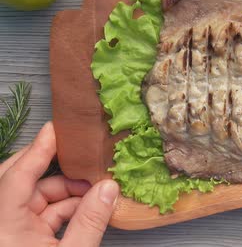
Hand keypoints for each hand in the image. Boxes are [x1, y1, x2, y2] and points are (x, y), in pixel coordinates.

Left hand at [0, 122, 118, 246]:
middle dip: (50, 165)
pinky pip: (40, 215)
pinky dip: (65, 208)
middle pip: (20, 180)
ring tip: (95, 190)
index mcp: (5, 225)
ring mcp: (11, 231)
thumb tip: (109, 188)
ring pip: (35, 198)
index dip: (37, 150)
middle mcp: (2, 223)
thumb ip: (90, 221)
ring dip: (67, 191)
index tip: (54, 129)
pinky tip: (88, 207)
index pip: (17, 176)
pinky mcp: (20, 240)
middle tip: (76, 152)